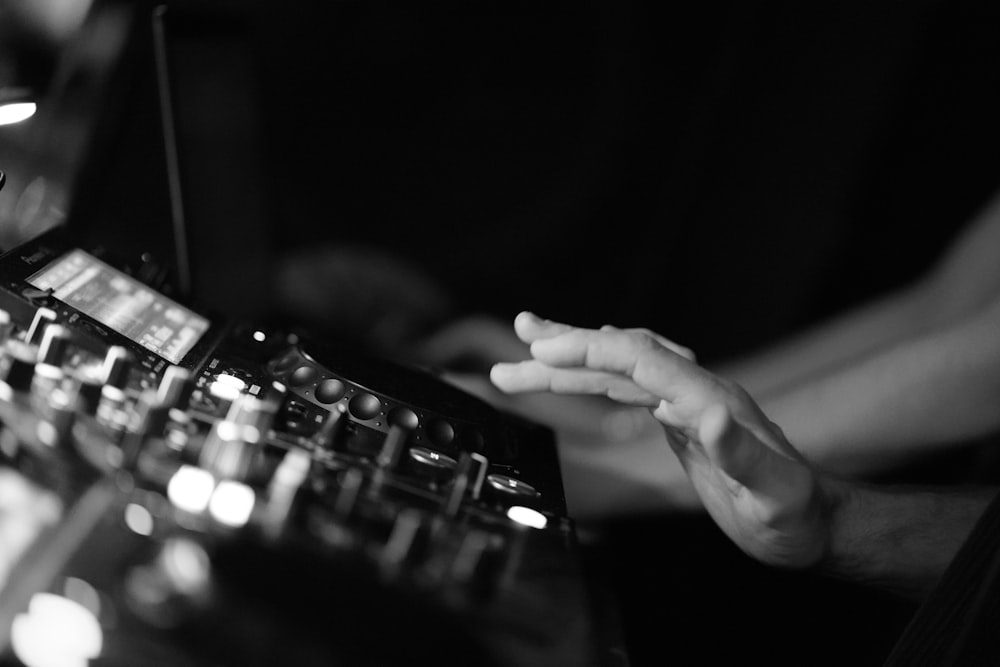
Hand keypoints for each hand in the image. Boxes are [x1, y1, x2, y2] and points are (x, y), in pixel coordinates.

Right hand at [491, 312, 834, 568]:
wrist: (813, 523)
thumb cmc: (796, 514)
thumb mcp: (773, 494)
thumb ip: (741, 456)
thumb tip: (707, 419)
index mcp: (711, 400)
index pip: (642, 359)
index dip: (591, 349)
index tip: (543, 349)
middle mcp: (696, 392)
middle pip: (623, 354)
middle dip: (568, 345)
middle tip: (519, 336)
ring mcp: (687, 404)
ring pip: (620, 370)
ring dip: (571, 361)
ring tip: (526, 356)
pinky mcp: (680, 420)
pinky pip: (628, 390)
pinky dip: (593, 380)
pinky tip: (572, 377)